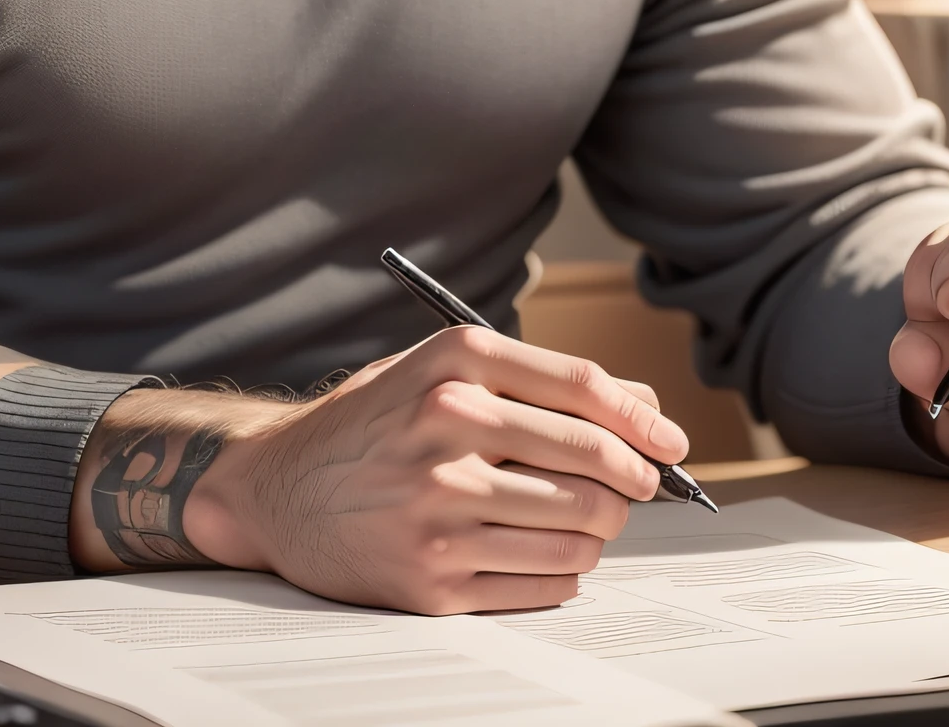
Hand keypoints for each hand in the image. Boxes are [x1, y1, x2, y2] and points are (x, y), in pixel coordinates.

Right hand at [187, 327, 686, 612]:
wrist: (276, 490)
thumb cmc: (373, 424)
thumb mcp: (440, 373)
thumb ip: (536, 380)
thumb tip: (644, 407)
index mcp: (452, 365)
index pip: (581, 388)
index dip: (642, 419)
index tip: (672, 441)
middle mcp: (446, 431)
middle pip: (593, 462)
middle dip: (634, 480)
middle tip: (641, 486)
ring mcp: (439, 510)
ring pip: (579, 529)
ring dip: (600, 529)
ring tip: (584, 519)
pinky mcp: (432, 580)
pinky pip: (546, 583)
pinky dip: (565, 572)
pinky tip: (542, 552)